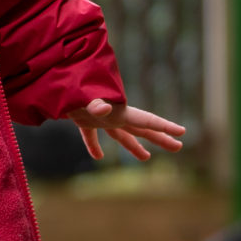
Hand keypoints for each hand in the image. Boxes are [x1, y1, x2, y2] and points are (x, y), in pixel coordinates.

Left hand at [69, 98, 186, 162]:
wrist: (57, 82)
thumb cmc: (74, 90)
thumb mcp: (86, 99)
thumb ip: (95, 105)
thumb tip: (103, 110)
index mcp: (119, 112)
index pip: (146, 120)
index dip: (164, 127)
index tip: (182, 132)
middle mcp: (114, 115)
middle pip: (141, 129)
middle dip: (160, 138)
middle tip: (179, 147)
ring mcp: (100, 118)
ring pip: (121, 135)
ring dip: (133, 146)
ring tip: (146, 158)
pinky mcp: (85, 120)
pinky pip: (92, 136)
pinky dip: (94, 145)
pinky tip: (98, 156)